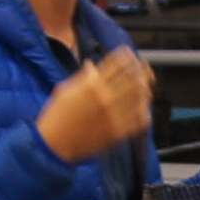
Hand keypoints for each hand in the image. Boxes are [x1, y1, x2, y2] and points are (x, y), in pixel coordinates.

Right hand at [35, 50, 156, 161]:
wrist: (54, 145)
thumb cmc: (56, 117)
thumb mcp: (65, 90)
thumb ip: (82, 77)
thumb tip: (91, 65)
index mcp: (91, 84)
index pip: (116, 63)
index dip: (126, 56)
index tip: (129, 54)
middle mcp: (105, 98)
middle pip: (133, 77)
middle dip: (140, 70)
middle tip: (143, 68)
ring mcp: (113, 115)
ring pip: (140, 97)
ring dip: (144, 89)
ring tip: (145, 86)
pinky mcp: (117, 132)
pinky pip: (139, 120)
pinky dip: (144, 112)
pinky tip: (142, 108)